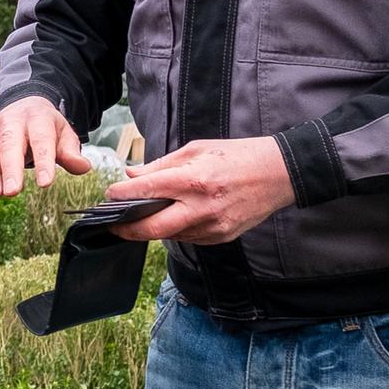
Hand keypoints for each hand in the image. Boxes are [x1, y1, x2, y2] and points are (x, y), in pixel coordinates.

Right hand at [0, 96, 91, 211]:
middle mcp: (10, 123)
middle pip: (9, 145)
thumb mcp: (63, 132)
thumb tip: (82, 167)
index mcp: (36, 118)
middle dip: (10, 168)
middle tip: (13, 191)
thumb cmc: (46, 125)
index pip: (40, 140)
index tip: (46, 183)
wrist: (24, 106)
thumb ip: (70, 151)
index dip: (43, 161)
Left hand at [105, 137, 296, 244]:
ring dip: (152, 229)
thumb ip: (161, 165)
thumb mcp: (195, 150)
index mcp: (193, 180)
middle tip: (112, 225)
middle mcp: (202, 208)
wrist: (278, 174)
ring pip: (169, 235)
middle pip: (152, 229)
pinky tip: (175, 217)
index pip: (146, 191)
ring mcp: (213, 227)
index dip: (122, 195)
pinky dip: (176, 229)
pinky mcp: (221, 237)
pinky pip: (188, 238)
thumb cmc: (236, 156)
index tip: (110, 195)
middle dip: (127, 229)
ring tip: (142, 217)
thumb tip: (132, 174)